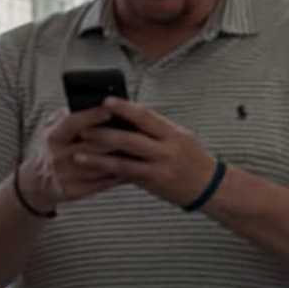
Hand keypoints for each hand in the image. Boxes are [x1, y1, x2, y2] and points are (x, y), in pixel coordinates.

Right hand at [19, 108, 137, 213]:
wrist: (37, 182)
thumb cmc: (53, 147)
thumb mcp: (53, 127)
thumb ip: (70, 114)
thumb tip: (93, 103)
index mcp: (52, 136)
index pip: (73, 123)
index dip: (92, 116)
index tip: (111, 110)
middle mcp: (57, 157)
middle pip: (93, 146)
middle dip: (116, 138)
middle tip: (137, 131)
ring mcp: (66, 176)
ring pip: (101, 166)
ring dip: (123, 158)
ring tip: (140, 149)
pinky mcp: (74, 192)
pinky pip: (102, 183)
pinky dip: (119, 175)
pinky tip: (133, 167)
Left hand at [74, 97, 224, 207]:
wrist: (210, 187)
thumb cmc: (191, 159)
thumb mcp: (178, 138)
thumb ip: (155, 130)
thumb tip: (127, 117)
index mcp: (172, 132)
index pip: (146, 116)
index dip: (125, 107)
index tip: (105, 100)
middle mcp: (167, 148)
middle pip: (132, 136)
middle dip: (106, 131)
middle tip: (83, 126)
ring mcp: (161, 166)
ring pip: (126, 159)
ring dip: (100, 155)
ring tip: (79, 152)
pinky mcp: (155, 182)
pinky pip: (128, 175)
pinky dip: (108, 171)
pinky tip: (93, 169)